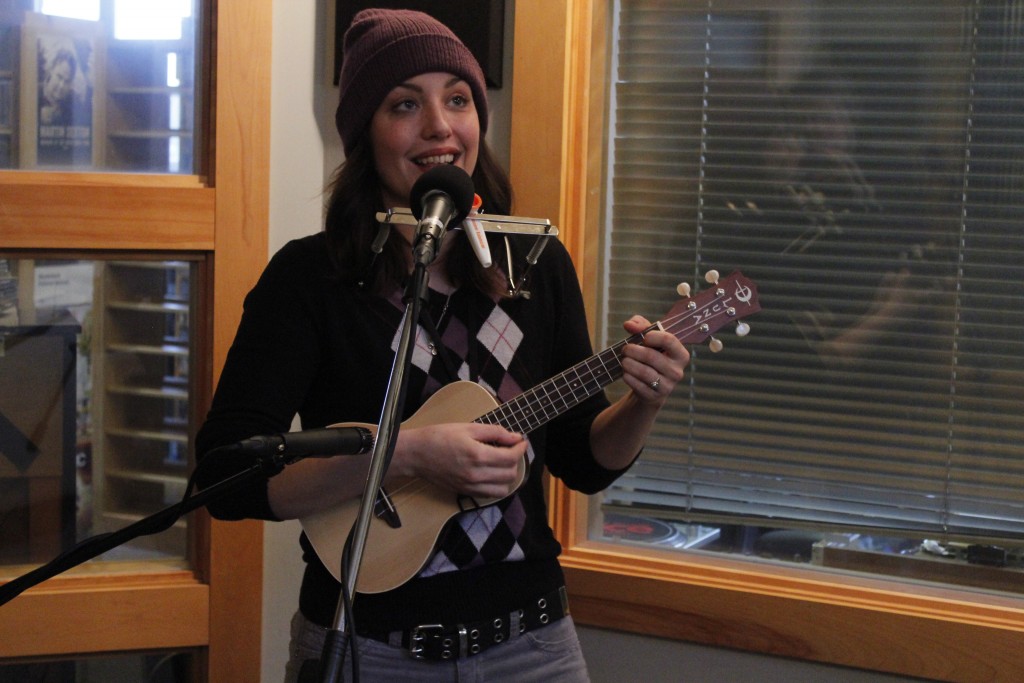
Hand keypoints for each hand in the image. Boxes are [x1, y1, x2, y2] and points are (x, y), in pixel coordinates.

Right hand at [393, 422, 526, 498]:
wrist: (416, 454)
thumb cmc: (440, 436)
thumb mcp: (468, 427)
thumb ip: (495, 432)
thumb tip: (516, 437)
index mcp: (477, 455)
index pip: (511, 457)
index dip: (520, 448)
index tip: (521, 440)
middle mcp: (476, 474)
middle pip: (510, 474)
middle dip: (515, 460)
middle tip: (510, 448)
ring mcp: (470, 486)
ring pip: (503, 489)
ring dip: (508, 475)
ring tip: (502, 462)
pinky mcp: (465, 492)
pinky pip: (490, 495)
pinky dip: (496, 485)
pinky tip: (491, 472)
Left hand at [619, 315, 689, 402]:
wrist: (651, 386)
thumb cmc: (652, 356)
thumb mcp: (649, 339)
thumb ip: (640, 326)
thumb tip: (629, 324)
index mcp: (681, 355)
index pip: (669, 340)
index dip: (653, 336)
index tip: (644, 337)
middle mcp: (677, 371)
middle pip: (651, 356)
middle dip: (634, 350)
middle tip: (625, 349)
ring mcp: (667, 386)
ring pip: (644, 372)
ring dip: (629, 364)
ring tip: (624, 360)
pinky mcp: (654, 397)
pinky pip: (638, 385)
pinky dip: (628, 377)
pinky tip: (625, 373)